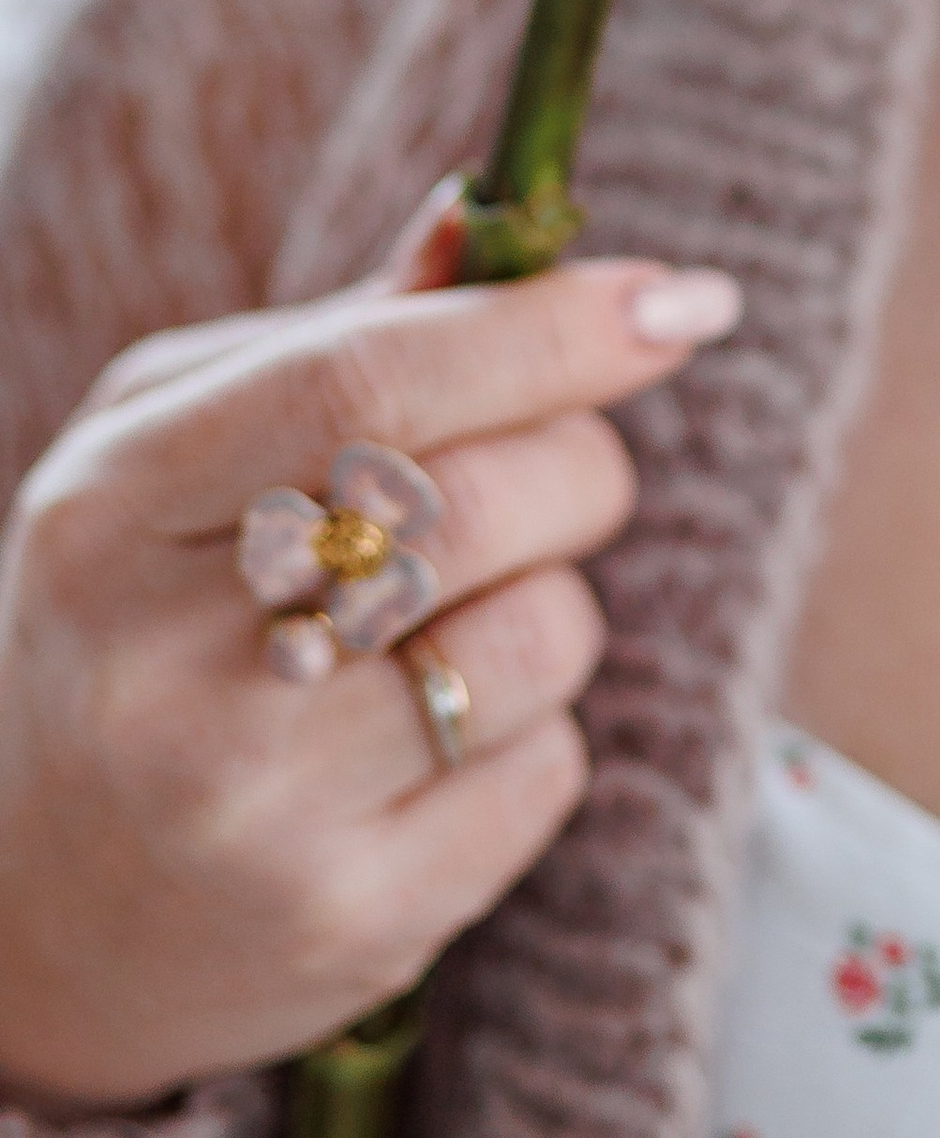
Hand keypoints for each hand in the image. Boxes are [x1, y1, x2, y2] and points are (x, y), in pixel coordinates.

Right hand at [0, 187, 740, 1108]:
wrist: (37, 910)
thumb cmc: (140, 620)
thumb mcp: (174, 453)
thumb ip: (339, 338)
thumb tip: (491, 212)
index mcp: (118, 507)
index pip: (371, 387)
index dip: (550, 329)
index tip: (677, 297)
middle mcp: (171, 666)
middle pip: (483, 502)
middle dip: (581, 456)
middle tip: (564, 463)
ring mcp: (255, 813)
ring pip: (544, 635)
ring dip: (558, 596)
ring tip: (464, 615)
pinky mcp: (348, 924)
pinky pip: (550, 769)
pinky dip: (536, 727)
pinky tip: (432, 742)